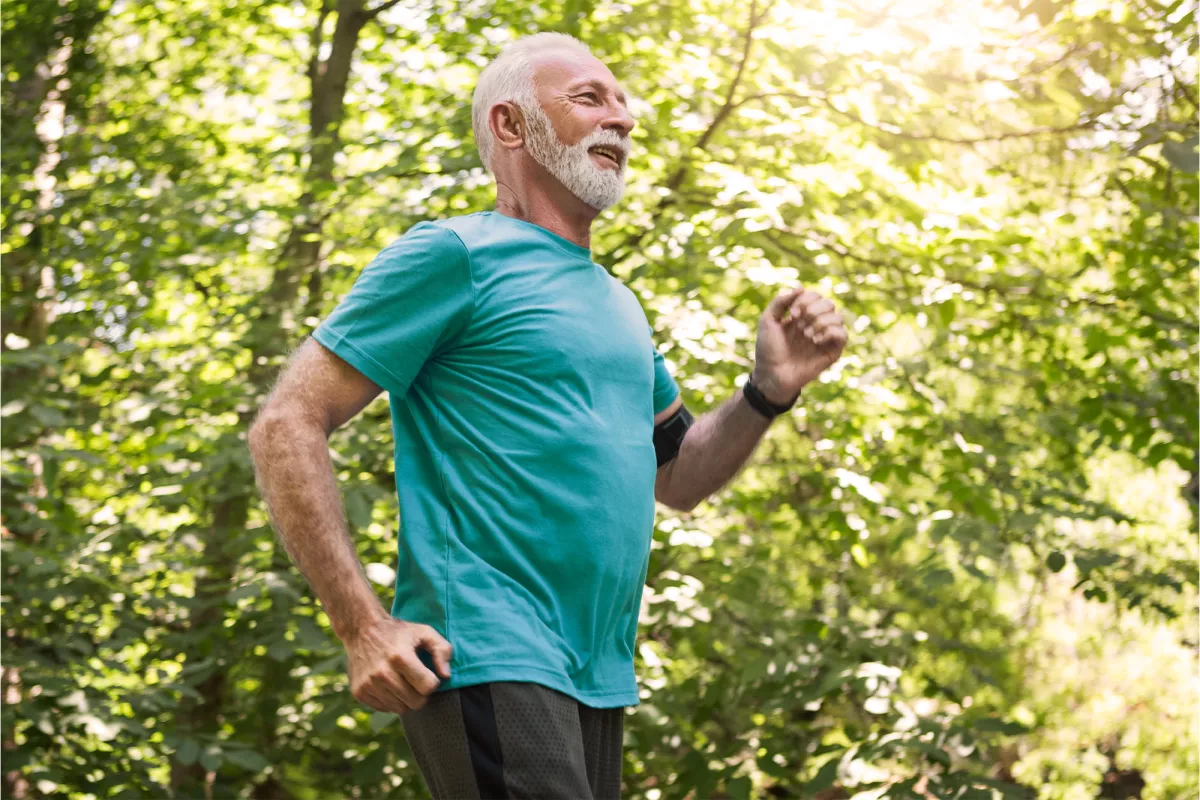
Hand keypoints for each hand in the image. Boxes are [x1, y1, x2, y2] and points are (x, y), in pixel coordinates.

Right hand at [343, 616, 452, 714]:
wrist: (361, 630)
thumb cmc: (398, 632)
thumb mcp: (424, 632)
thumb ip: (442, 650)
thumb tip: (446, 676)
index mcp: (400, 657)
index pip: (428, 687)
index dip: (432, 682)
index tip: (427, 673)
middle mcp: (382, 673)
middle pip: (416, 702)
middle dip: (421, 694)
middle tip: (416, 680)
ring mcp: (368, 684)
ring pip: (401, 709)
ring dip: (406, 698)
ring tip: (402, 681)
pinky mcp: (359, 692)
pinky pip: (385, 708)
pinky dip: (391, 700)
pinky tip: (389, 684)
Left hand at [752, 286, 847, 402]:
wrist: (772, 375)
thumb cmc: (768, 350)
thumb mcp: (767, 320)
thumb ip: (780, 301)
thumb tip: (800, 286)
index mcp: (802, 316)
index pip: (815, 296)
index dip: (805, 300)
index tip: (792, 315)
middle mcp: (816, 324)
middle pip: (829, 303)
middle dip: (813, 310)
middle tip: (799, 324)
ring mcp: (825, 338)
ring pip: (838, 317)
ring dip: (821, 322)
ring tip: (806, 335)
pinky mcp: (832, 352)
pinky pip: (843, 334)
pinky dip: (830, 332)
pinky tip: (815, 341)